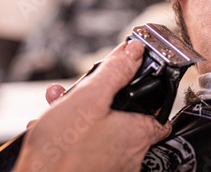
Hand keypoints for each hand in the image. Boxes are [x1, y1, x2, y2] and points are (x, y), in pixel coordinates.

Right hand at [14, 40, 170, 171]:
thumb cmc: (61, 155)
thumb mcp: (88, 99)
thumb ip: (115, 72)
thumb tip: (134, 51)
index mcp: (138, 133)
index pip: (159, 111)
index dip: (147, 94)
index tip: (135, 85)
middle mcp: (131, 155)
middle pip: (124, 118)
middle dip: (98, 100)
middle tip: (77, 93)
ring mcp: (112, 168)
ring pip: (102, 132)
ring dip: (80, 116)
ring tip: (57, 109)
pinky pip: (88, 150)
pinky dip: (73, 139)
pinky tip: (51, 133)